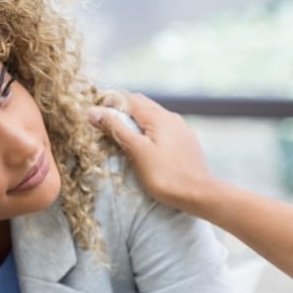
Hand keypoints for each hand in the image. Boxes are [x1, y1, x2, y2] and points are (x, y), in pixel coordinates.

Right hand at [88, 92, 219, 213]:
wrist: (199, 194)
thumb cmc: (165, 175)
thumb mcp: (137, 151)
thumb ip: (116, 129)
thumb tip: (93, 111)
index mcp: (157, 116)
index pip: (128, 98)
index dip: (109, 102)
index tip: (95, 114)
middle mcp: (171, 117)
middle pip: (141, 103)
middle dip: (122, 107)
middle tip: (105, 120)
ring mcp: (181, 129)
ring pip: (154, 115)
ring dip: (136, 117)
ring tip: (122, 131)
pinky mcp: (186, 141)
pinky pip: (164, 127)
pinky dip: (149, 128)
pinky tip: (146, 141)